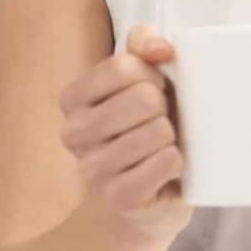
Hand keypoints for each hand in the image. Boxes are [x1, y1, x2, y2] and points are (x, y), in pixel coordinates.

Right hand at [56, 24, 193, 240]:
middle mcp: (73, 133)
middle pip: (143, 97)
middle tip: (161, 125)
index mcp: (73, 99)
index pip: (123, 65)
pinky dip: (178, 163)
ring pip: (159, 130)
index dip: (153, 75)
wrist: (144, 203)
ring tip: (161, 148)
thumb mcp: (143, 80)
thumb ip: (144, 46)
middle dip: (166, 108)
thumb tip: (161, 48)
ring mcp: (93, 169)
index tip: (154, 91)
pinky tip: (166, 171)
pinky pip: (167, 161)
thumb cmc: (146, 131)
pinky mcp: (120, 197)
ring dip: (173, 138)